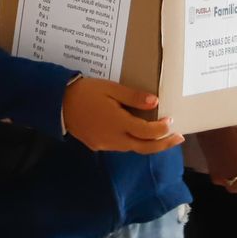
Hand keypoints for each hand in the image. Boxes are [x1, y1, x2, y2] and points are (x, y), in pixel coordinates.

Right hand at [63, 79, 182, 153]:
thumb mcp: (110, 89)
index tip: (171, 120)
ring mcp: (105, 145)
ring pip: (132, 148)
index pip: (147, 131)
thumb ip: (133, 97)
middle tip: (179, 138)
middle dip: (163, 144)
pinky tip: (137, 135)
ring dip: (149, 144)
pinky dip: (134, 143)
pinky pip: (121, 147)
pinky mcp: (97, 145)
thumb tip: (155, 102)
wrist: (57, 103)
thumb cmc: (85, 92)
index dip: (162, 128)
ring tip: (162, 137)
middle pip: (144, 147)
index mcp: (118, 123)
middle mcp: (114, 139)